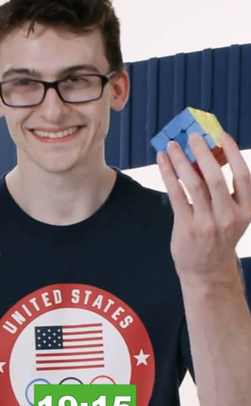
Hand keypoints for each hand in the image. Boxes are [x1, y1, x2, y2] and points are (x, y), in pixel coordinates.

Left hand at [157, 132, 250, 281]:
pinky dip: (168, 174)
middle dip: (202, 152)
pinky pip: (176, 194)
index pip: (244, 175)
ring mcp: (208, 222)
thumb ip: (223, 191)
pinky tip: (162, 161)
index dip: (234, 152)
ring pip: (193, 184)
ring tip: (171, 146)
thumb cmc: (218, 237)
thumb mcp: (231, 216)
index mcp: (247, 209)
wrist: (207, 271)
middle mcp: (230, 216)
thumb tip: (205, 157)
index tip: (221, 134)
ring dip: (181, 161)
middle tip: (191, 136)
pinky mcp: (187, 226)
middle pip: (216, 177)